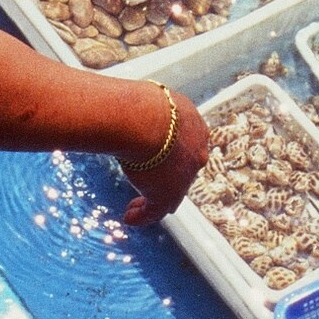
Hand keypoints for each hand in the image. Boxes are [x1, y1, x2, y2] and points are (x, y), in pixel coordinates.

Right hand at [119, 86, 208, 226]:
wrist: (143, 118)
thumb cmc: (138, 103)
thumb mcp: (144, 100)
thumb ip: (140, 108)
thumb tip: (122, 106)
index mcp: (194, 126)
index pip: (188, 144)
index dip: (173, 153)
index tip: (156, 157)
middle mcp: (196, 152)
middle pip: (183, 171)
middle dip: (167, 178)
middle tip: (146, 184)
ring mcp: (184, 176)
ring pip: (171, 194)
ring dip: (152, 201)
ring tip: (132, 209)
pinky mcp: (168, 194)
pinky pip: (155, 209)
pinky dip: (142, 215)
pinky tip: (128, 217)